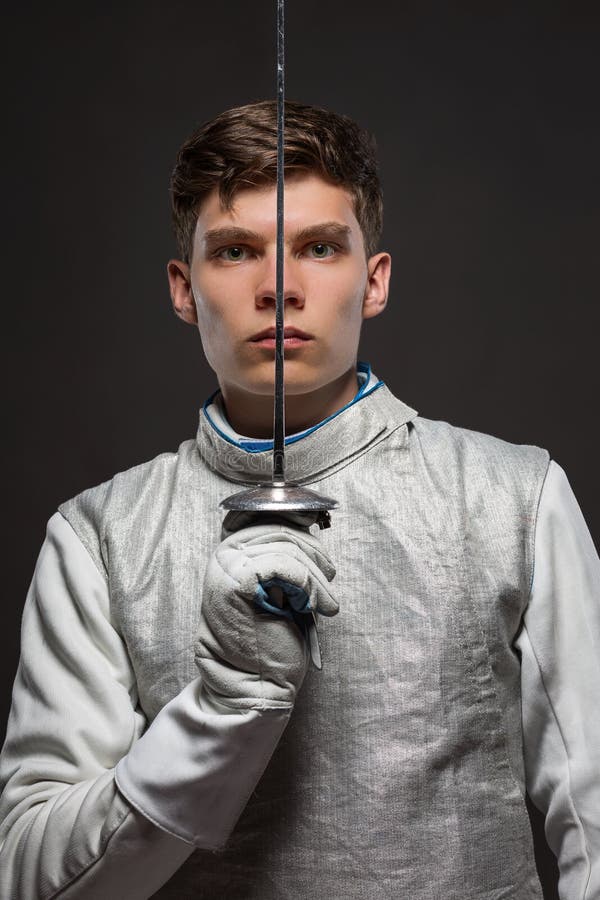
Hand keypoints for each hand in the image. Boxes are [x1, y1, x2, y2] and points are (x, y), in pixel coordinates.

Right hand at [194, 516, 337, 710]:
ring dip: (317, 577)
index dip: (303, 533)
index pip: (272, 523)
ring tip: (327, 603)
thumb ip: (283, 560)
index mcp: (230, 553)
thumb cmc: (268, 638)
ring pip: (289, 549)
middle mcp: (224, 554)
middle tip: (329, 581)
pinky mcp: (239, 582)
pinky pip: (287, 565)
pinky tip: (320, 606)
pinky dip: (311, 584)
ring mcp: (228, 566)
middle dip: (314, 555)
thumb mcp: (276, 589)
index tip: (323, 557)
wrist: (253, 683)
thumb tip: (311, 535)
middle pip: (282, 532)